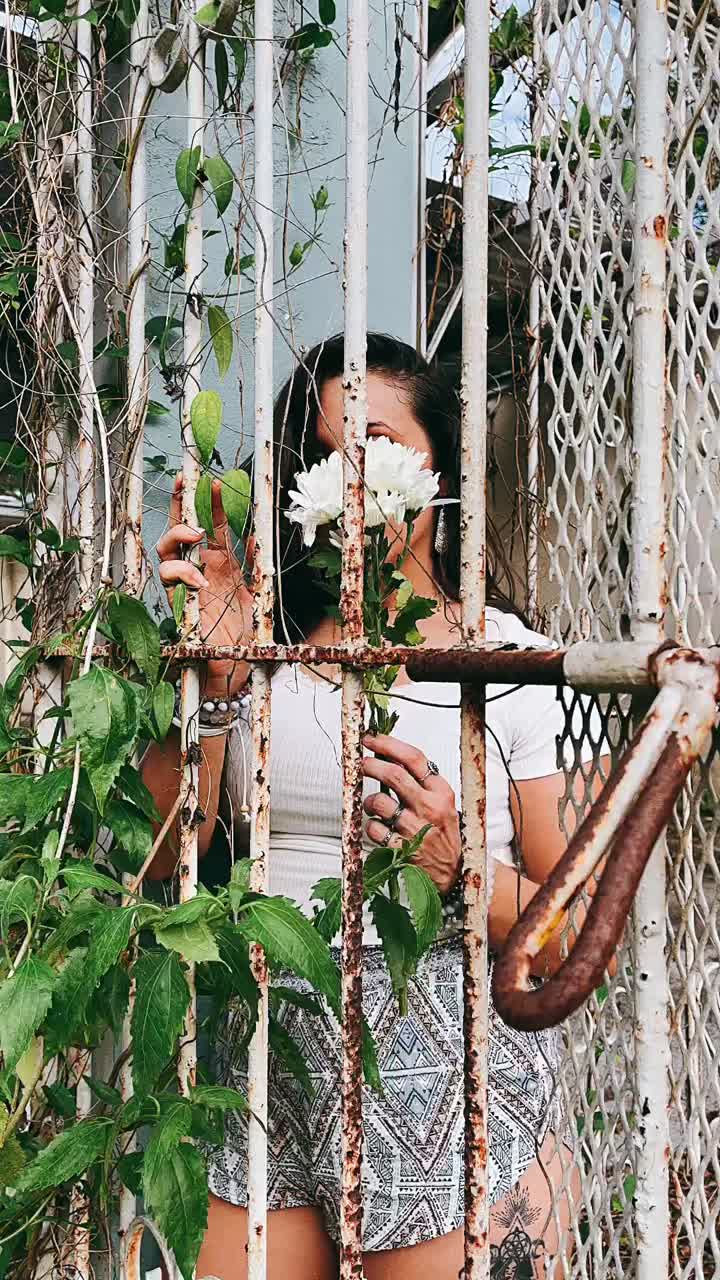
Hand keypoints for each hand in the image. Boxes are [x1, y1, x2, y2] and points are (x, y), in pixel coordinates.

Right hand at [157, 474, 253, 693]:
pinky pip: (170, 582)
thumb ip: (254, 566)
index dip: (209, 505)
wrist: (233, 669)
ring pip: (165, 553)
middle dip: (178, 508)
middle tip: (185, 488)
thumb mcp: (256, 594)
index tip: (212, 480)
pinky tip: (199, 579)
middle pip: (178, 533)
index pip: (210, 528)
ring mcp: (185, 588)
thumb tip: (256, 535)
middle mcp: (198, 573)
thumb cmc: (241, 635)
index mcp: (218, 567)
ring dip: (178, 539)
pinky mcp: (177, 605)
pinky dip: (182, 574)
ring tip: (198, 536)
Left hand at [362, 733, 460, 893]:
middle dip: (370, 764)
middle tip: (360, 763)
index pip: (414, 758)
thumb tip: (391, 757)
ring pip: (379, 802)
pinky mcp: (403, 850)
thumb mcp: (444, 803)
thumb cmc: (445, 835)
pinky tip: (380, 828)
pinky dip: (371, 826)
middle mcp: (431, 807)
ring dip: (368, 801)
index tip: (371, 739)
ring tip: (373, 805)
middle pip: (393, 775)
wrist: (456, 874)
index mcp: (442, 792)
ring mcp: (416, 829)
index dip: (388, 744)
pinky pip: (375, 829)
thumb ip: (422, 782)